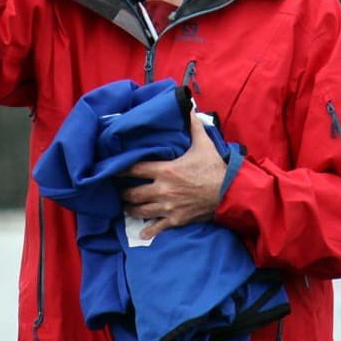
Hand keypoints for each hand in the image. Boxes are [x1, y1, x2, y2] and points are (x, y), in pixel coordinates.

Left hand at [119, 113, 226, 239]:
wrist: (230, 193)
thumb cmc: (215, 168)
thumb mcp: (203, 144)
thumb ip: (193, 126)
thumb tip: (188, 106)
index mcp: (165, 170)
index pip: (135, 169)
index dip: (120, 169)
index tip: (110, 169)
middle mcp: (162, 189)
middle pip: (132, 193)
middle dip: (123, 193)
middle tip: (118, 191)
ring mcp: (168, 206)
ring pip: (140, 211)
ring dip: (131, 209)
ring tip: (125, 207)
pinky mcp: (176, 220)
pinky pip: (158, 227)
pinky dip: (148, 231)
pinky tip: (141, 233)